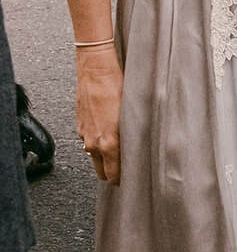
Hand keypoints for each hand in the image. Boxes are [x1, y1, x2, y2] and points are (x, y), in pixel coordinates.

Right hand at [76, 44, 122, 183]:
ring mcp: (84, 134)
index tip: (131, 180)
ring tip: (119, 150)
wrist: (96, 71)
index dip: (122, 180)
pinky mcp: (80, 125)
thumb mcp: (133, 112)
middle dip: (112, 172)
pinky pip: (89, 140)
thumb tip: (142, 148)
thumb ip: (134, 135)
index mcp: (108, 143)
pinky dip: (98, 141)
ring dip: (105, 156)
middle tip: (125, 169)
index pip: (113, 174)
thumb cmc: (117, 87)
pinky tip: (108, 132)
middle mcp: (93, 142)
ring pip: (94, 155)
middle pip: (100, 170)